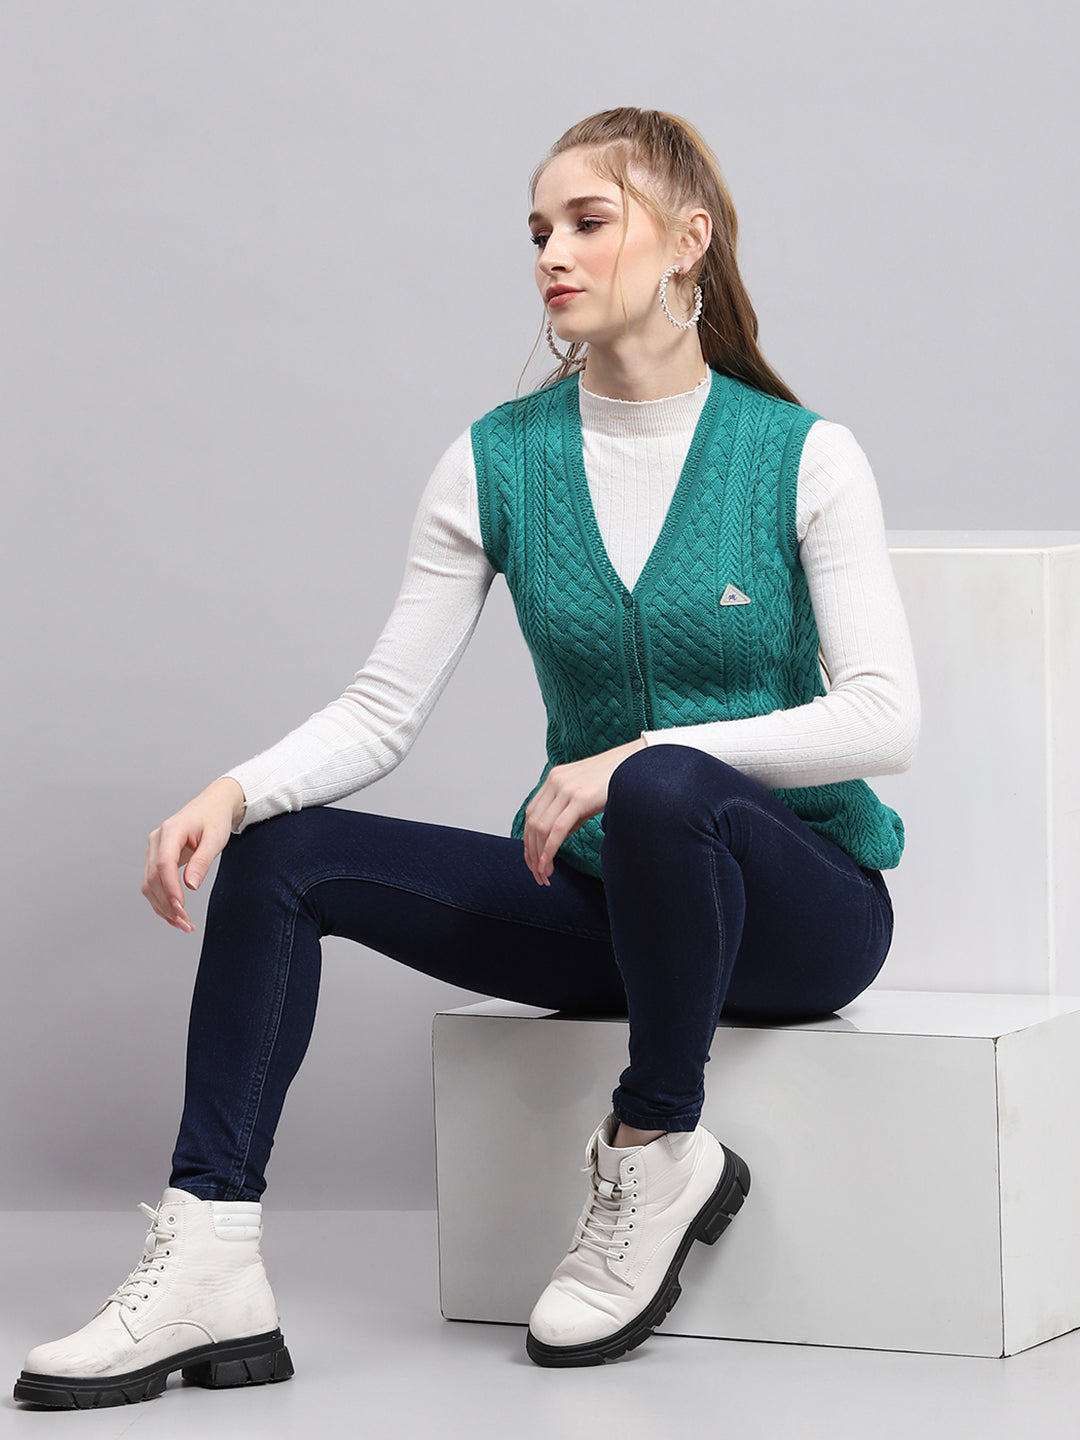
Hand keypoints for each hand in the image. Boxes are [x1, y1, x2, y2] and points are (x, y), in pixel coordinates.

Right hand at [142, 777, 245, 931]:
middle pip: (153, 878)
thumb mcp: (215, 838)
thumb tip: (190, 886)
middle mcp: (156, 840)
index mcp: (171, 831)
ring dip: (163, 906)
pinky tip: (174, 915)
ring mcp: (153, 849)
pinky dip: (161, 900)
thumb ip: (202, 861)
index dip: (170, 889)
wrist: (212, 806)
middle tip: (185, 923)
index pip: (164, 864)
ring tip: (182, 924)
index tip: (181, 908)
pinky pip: (153, 883)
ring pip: (149, 884)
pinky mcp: (156, 857)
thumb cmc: (214, 818)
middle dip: (167, 904)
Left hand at [523, 739, 645, 885]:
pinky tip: (547, 864)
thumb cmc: (614, 780)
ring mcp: (565, 788)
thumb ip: (568, 814)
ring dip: (539, 855)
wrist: (635, 764)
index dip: (529, 840)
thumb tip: (555, 840)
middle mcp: (555, 781)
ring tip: (544, 874)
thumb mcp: (584, 796)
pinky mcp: (578, 797)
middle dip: (532, 852)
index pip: (531, 814)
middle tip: (538, 874)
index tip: (533, 860)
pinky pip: (556, 829)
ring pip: (541, 828)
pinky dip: (549, 849)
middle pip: (532, 823)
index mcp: (554, 779)